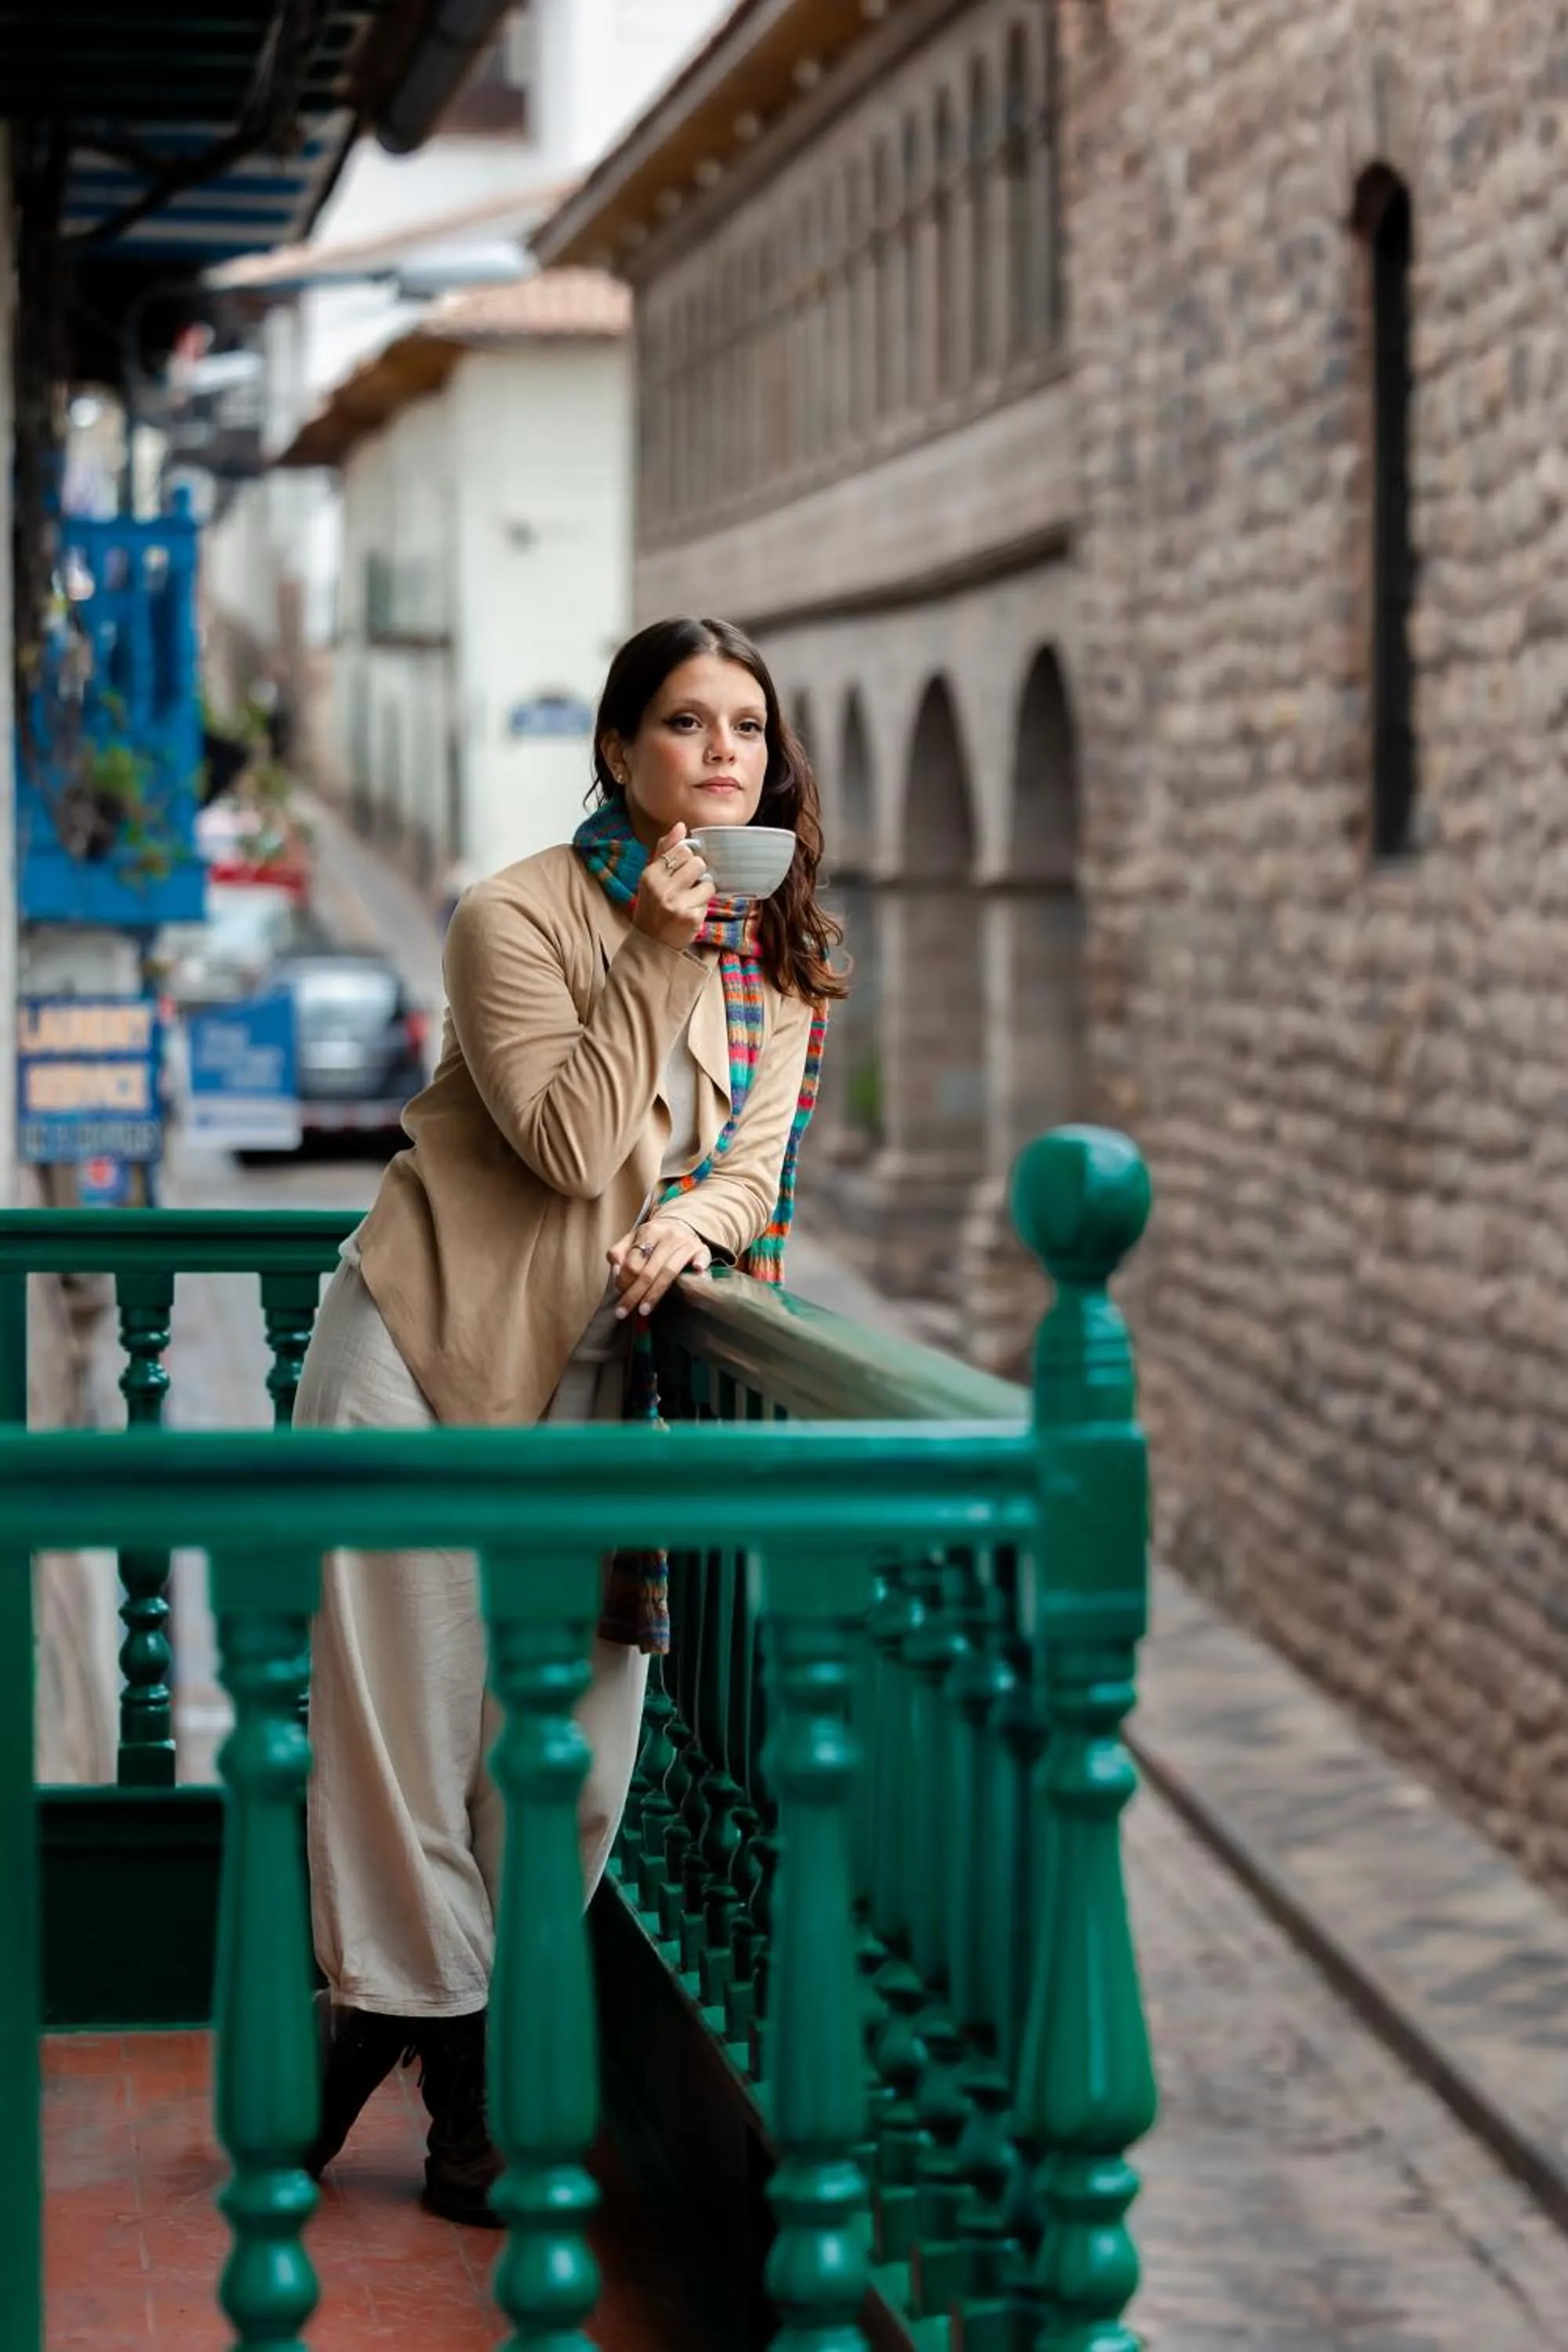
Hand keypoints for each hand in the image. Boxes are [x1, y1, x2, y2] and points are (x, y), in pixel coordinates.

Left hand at [607, 1213, 712, 1320]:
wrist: (680, 1226)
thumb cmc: (652, 1239)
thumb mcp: (631, 1240)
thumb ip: (618, 1253)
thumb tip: (615, 1271)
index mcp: (649, 1231)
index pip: (633, 1262)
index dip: (623, 1281)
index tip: (619, 1295)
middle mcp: (668, 1236)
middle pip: (649, 1270)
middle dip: (635, 1293)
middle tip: (624, 1311)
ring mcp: (687, 1243)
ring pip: (669, 1271)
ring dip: (655, 1293)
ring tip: (644, 1310)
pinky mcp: (702, 1249)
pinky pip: (702, 1258)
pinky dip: (700, 1265)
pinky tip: (696, 1272)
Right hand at [631, 824, 714, 950]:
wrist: (651, 943)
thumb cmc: (652, 906)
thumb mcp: (651, 877)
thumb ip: (665, 850)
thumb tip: (681, 825)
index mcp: (650, 875)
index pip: (682, 850)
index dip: (687, 858)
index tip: (681, 869)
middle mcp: (662, 888)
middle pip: (698, 864)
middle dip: (697, 874)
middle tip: (686, 886)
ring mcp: (678, 904)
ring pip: (708, 884)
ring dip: (702, 891)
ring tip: (689, 901)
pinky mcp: (691, 918)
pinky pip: (708, 903)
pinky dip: (702, 907)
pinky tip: (689, 914)